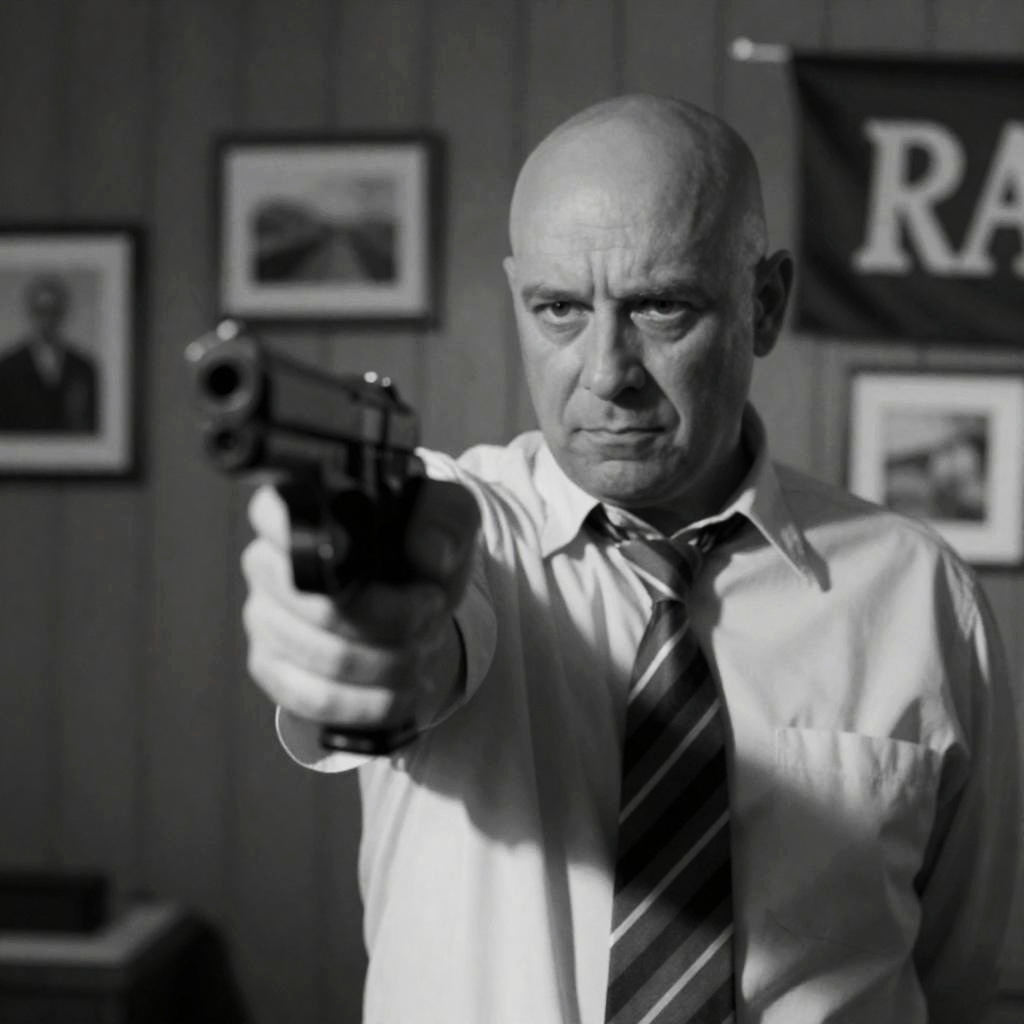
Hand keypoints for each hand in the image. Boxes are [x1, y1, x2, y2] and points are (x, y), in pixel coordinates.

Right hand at [241, 478, 479, 734]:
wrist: (419, 611)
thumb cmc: (422, 554)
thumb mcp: (448, 520)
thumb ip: (446, 517)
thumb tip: (430, 553)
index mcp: (302, 510)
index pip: (275, 516)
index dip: (314, 543)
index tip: (364, 557)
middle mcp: (268, 562)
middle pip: (321, 607)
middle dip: (395, 622)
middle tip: (431, 612)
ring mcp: (264, 618)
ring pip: (327, 658)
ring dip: (393, 663)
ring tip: (423, 649)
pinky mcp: (272, 668)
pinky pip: (317, 699)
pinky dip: (373, 702)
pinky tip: (402, 690)